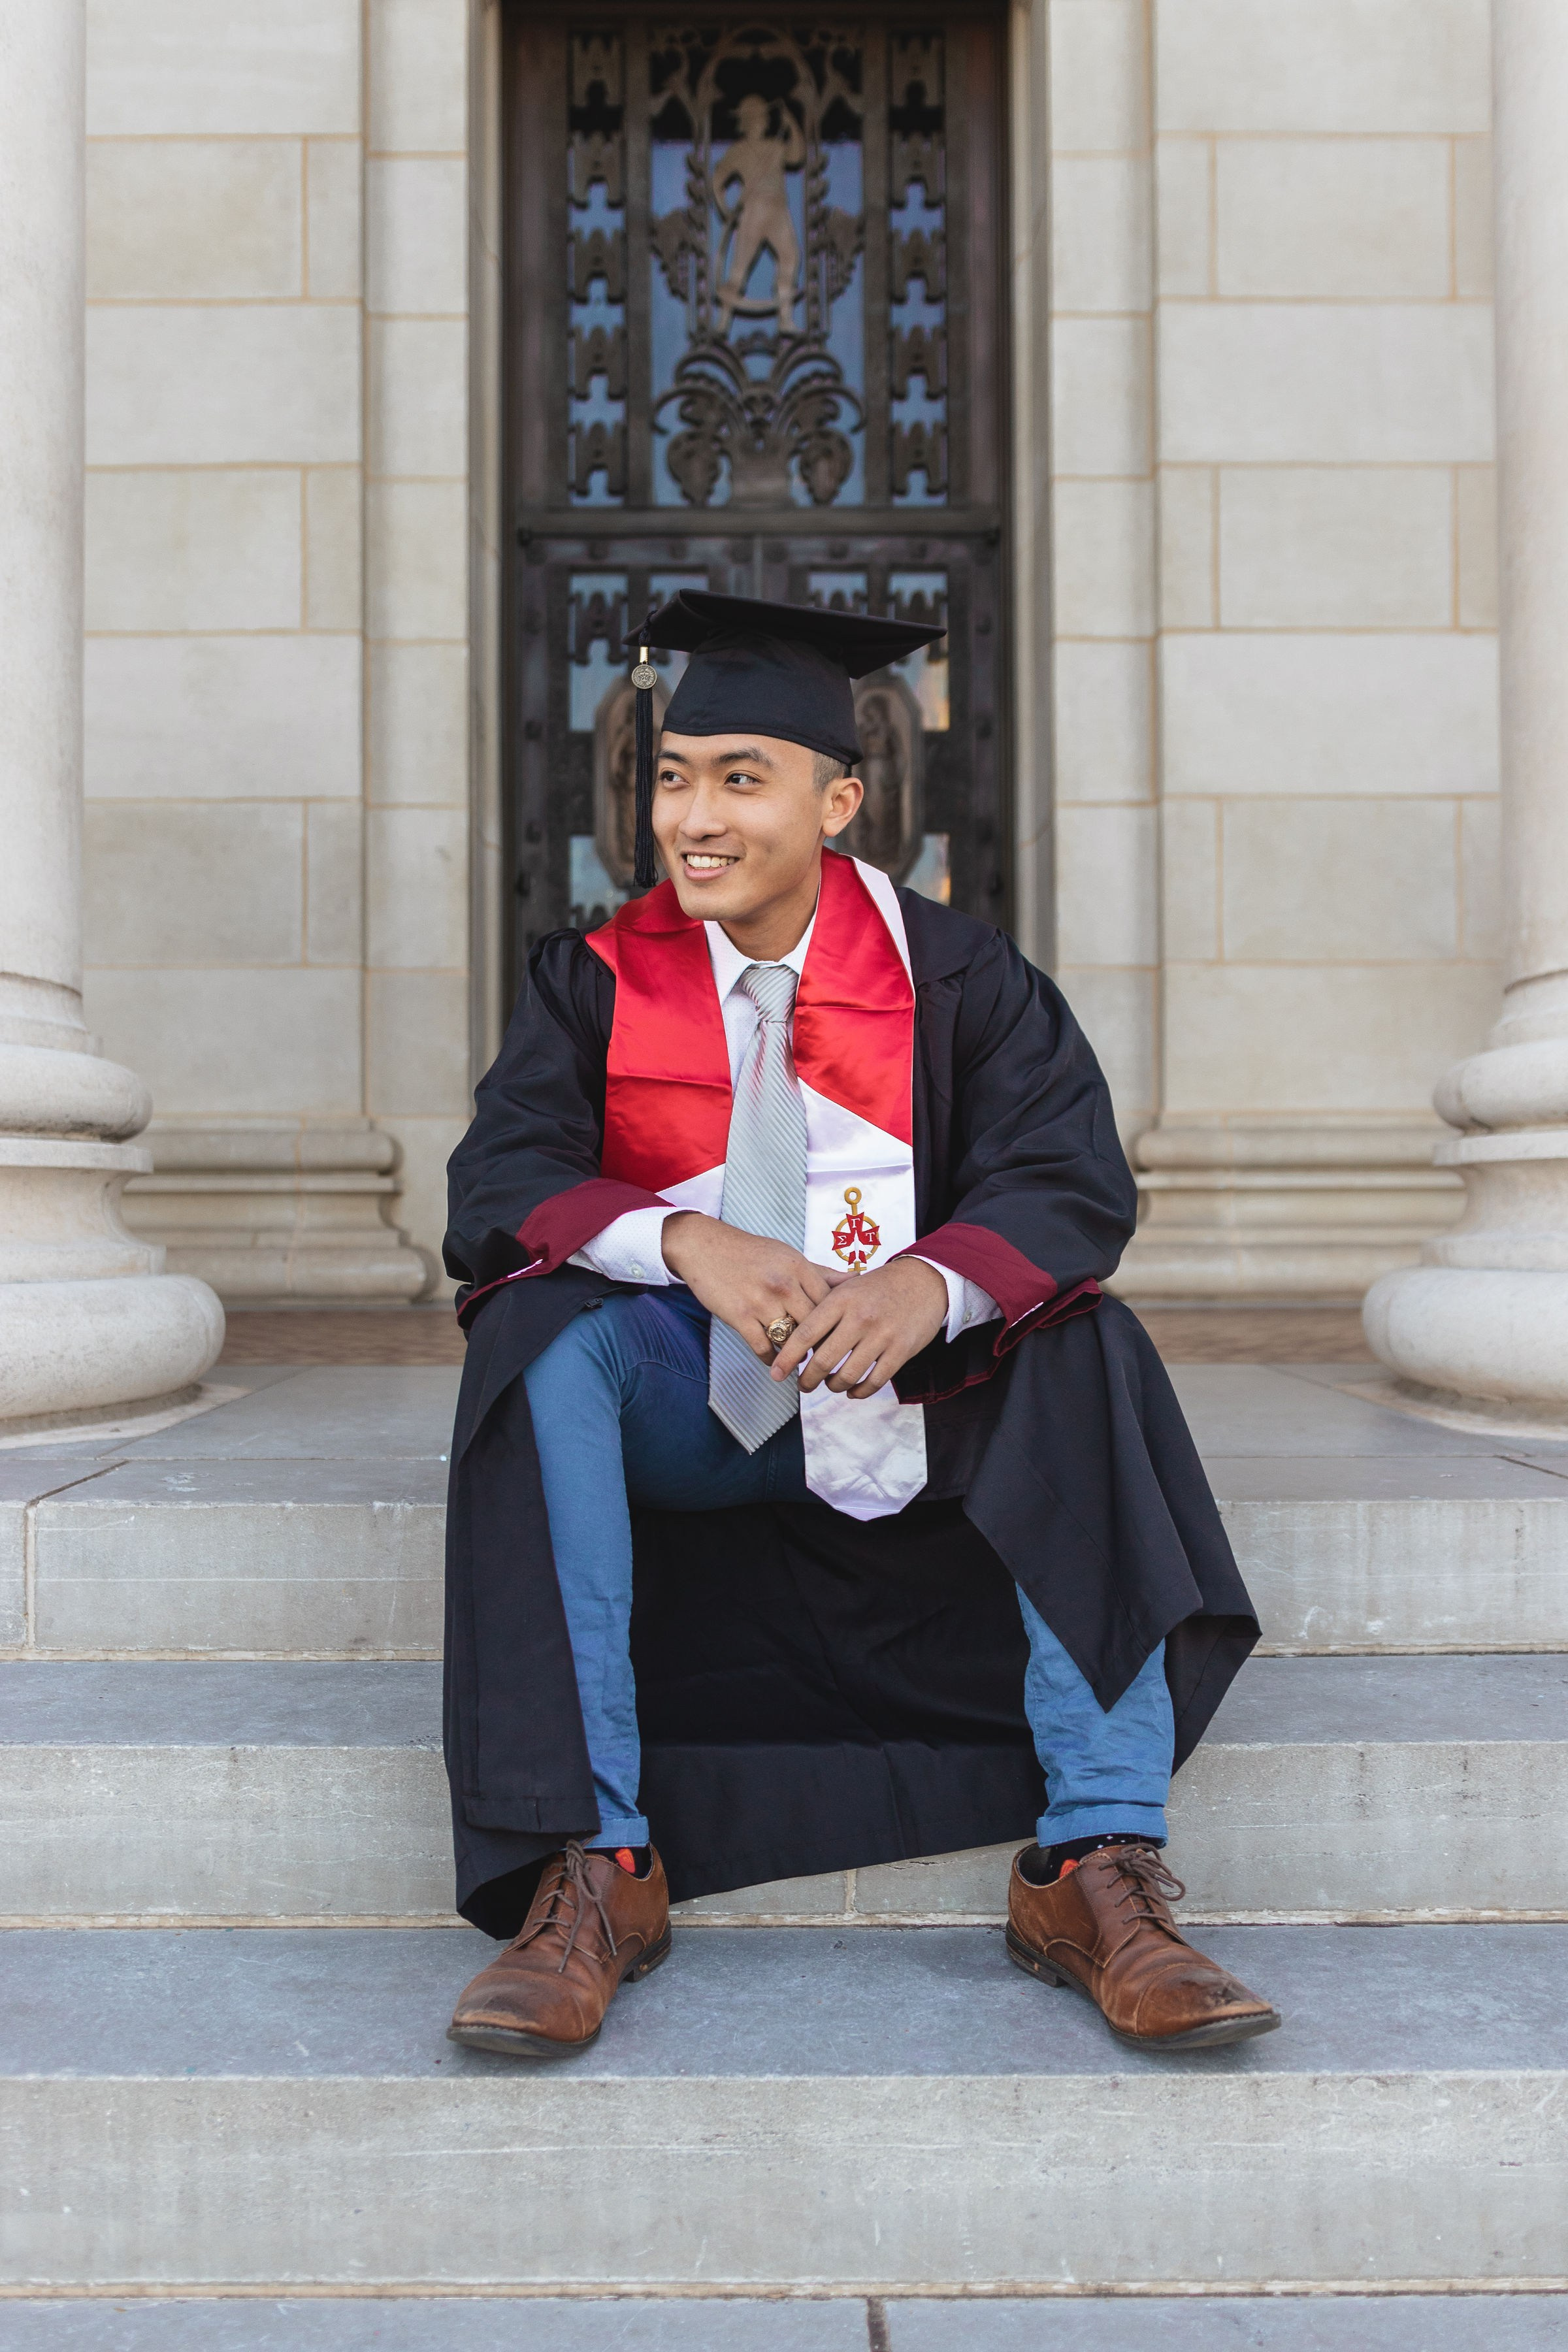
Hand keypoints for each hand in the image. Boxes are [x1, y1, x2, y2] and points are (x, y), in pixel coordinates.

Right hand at [661, 1212, 846, 1362]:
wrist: (705, 1247)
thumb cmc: (750, 1253)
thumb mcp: (789, 1256)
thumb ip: (821, 1273)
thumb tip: (857, 1279)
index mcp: (799, 1267)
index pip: (830, 1304)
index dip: (837, 1324)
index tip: (840, 1338)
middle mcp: (784, 1284)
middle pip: (814, 1325)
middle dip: (821, 1345)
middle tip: (824, 1360)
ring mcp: (761, 1301)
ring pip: (790, 1339)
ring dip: (795, 1355)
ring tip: (799, 1362)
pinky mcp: (740, 1316)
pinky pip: (763, 1347)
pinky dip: (770, 1358)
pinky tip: (773, 1360)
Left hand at [770, 1256, 947, 1398]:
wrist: (924, 1282)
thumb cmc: (878, 1287)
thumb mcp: (847, 1287)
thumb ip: (822, 1306)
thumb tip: (791, 1333)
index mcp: (841, 1299)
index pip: (806, 1333)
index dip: (787, 1357)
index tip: (777, 1373)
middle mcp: (860, 1317)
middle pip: (824, 1360)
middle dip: (808, 1379)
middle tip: (803, 1385)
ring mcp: (882, 1335)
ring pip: (848, 1375)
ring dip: (834, 1386)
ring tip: (829, 1384)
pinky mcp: (901, 1351)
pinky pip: (874, 1381)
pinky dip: (859, 1391)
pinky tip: (852, 1390)